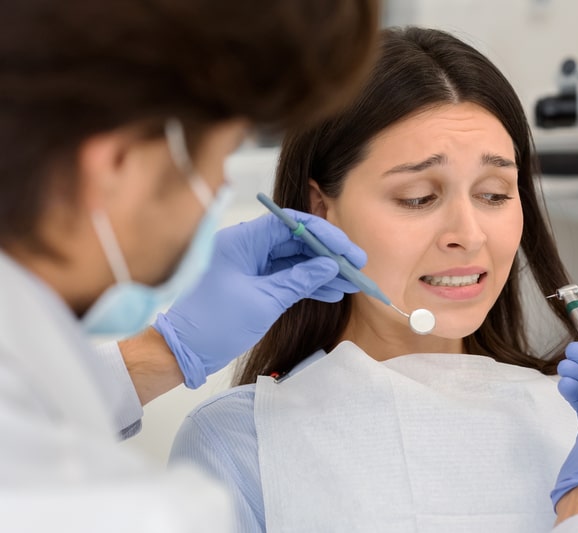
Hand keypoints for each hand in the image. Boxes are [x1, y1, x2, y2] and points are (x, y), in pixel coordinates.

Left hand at [153, 211, 365, 388]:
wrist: (183, 351)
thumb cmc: (214, 323)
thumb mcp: (264, 301)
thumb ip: (299, 280)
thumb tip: (330, 266)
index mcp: (243, 240)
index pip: (291, 224)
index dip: (324, 234)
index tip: (347, 250)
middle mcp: (247, 247)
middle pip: (296, 241)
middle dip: (328, 255)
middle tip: (357, 267)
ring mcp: (250, 265)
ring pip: (294, 260)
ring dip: (322, 272)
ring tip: (350, 284)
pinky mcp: (253, 283)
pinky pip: (286, 276)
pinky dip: (307, 284)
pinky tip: (331, 292)